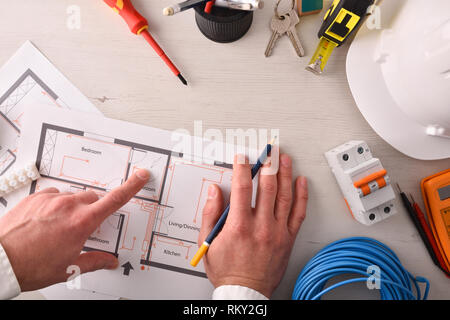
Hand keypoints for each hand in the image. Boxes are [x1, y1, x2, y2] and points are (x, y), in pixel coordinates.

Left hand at [0, 169, 149, 290]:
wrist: (1, 261)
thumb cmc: (33, 266)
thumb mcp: (69, 268)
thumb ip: (95, 261)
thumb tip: (109, 261)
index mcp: (83, 222)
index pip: (116, 200)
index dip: (132, 186)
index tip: (141, 176)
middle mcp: (68, 206)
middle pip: (93, 198)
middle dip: (93, 209)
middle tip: (83, 226)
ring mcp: (51, 199)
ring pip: (72, 196)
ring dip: (72, 207)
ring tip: (59, 226)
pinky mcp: (35, 197)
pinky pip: (53, 195)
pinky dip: (55, 205)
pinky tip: (46, 220)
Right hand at [198, 154, 307, 297]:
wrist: (246, 292)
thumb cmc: (227, 270)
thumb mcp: (207, 244)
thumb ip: (210, 215)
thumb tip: (214, 192)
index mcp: (239, 226)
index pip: (241, 188)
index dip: (242, 168)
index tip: (242, 157)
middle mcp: (260, 227)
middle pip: (266, 187)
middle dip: (267, 164)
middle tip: (268, 151)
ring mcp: (277, 232)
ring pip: (284, 196)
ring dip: (285, 174)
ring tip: (284, 159)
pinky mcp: (288, 238)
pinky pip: (298, 213)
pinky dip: (301, 196)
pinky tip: (301, 182)